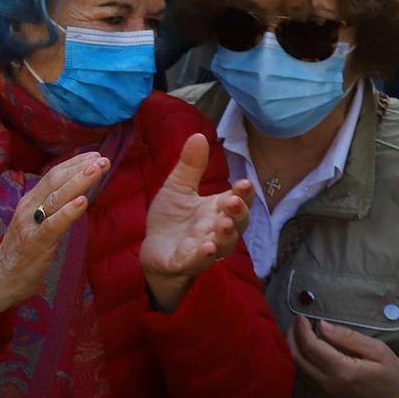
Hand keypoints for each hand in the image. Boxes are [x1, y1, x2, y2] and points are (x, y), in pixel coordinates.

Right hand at [0, 153, 110, 319]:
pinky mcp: (36, 242)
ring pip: (56, 197)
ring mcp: (31, 224)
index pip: (53, 176)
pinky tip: (83, 201)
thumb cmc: (23, 253)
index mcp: (30, 201)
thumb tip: (78, 197)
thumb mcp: (38, 225)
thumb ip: (53, 210)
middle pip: (56, 181)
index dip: (74, 164)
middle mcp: (28, 207)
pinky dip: (69, 211)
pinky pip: (54, 224)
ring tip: (97, 170)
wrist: (1, 278)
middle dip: (80, 168)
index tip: (95, 155)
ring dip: (79, 182)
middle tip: (102, 158)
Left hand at [139, 133, 251, 311]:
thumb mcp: (178, 188)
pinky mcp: (187, 262)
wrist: (153, 250)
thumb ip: (190, 166)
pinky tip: (208, 247)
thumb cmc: (172, 219)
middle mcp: (217, 229)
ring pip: (224, 244)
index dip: (244, 194)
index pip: (238, 200)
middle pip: (238, 223)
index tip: (245, 182)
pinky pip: (200, 261)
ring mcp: (205, 248)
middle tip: (234, 201)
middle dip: (239, 213)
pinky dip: (204, 255)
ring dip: (226, 235)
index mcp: (217, 209)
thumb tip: (198, 135)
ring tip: (224, 224)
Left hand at [289, 315, 398, 397]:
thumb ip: (348, 337)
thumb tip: (322, 325)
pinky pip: (303, 377)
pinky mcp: (325, 396)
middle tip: (297, 323)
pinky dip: (298, 361)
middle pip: (297, 357)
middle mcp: (329, 383)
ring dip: (292, 349)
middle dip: (292, 337)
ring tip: (297, 333)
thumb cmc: (392, 376)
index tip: (301, 317)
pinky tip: (303, 349)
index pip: (311, 347)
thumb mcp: (378, 351)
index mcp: (343, 371)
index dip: (302, 329)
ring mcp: (325, 392)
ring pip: (297, 369)